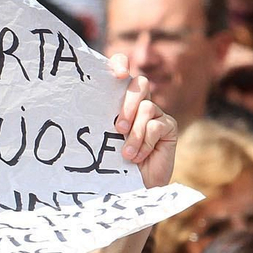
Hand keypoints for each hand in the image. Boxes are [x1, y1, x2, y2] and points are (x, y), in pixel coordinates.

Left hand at [110, 53, 178, 188]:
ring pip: (147, 108)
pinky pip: (156, 126)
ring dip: (135, 134)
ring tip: (126, 153)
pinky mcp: (168, 127)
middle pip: (139, 83)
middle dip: (128, 104)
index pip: (121, 69)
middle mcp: (139, 103)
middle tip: (118, 128)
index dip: (120, 64)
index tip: (117, 73)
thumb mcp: (103, 139)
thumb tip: (84, 107)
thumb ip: (101, 121)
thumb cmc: (112, 163)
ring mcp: (156, 114)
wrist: (131, 188)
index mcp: (119, 101)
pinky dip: (145, 143)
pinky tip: (139, 157)